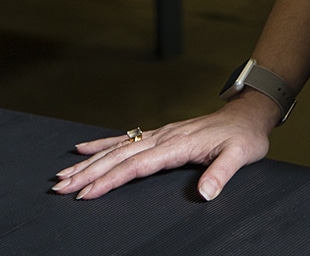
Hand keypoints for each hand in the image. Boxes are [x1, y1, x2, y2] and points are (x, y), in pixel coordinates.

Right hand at [50, 92, 277, 201]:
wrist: (249, 115)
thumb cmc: (245, 137)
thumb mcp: (241, 155)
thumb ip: (222, 173)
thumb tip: (206, 194)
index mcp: (179, 145)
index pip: (138, 165)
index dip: (111, 179)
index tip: (87, 193)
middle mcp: (165, 137)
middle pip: (121, 156)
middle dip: (89, 173)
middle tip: (60, 188)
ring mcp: (161, 134)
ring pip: (119, 148)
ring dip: (90, 162)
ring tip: (62, 175)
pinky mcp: (161, 134)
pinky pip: (127, 139)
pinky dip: (103, 144)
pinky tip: (83, 149)